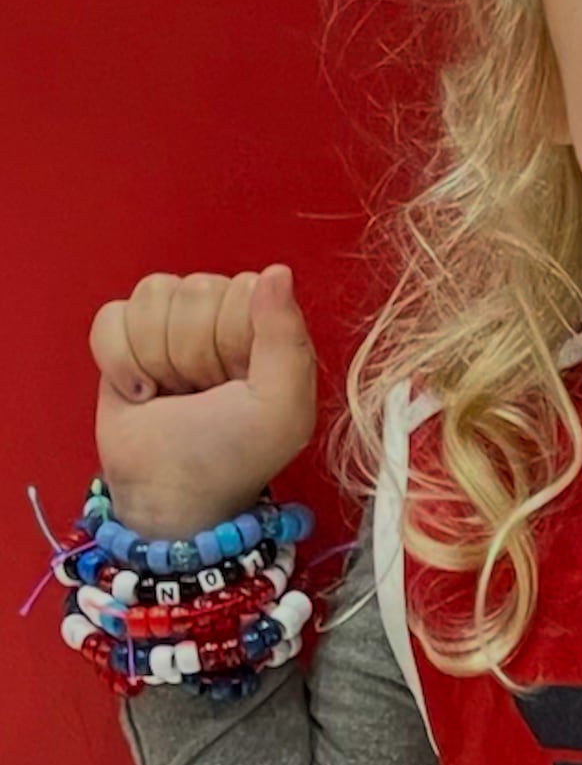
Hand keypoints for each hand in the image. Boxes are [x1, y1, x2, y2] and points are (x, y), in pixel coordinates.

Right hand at [89, 267, 319, 538]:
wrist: (169, 493)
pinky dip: (119, 360)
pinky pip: (112, 315)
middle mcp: (222, 314)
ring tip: (174, 393)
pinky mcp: (126, 337)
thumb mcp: (281, 407)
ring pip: (154, 296)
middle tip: (204, 394)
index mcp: (268, 325)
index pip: (245, 288)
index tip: (238, 381)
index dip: (234, 339)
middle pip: (196, 289)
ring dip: (158, 356)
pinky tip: (141, 391)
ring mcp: (172, 322)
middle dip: (195, 353)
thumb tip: (277, 271)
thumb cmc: (233, 453)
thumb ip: (287, 338)